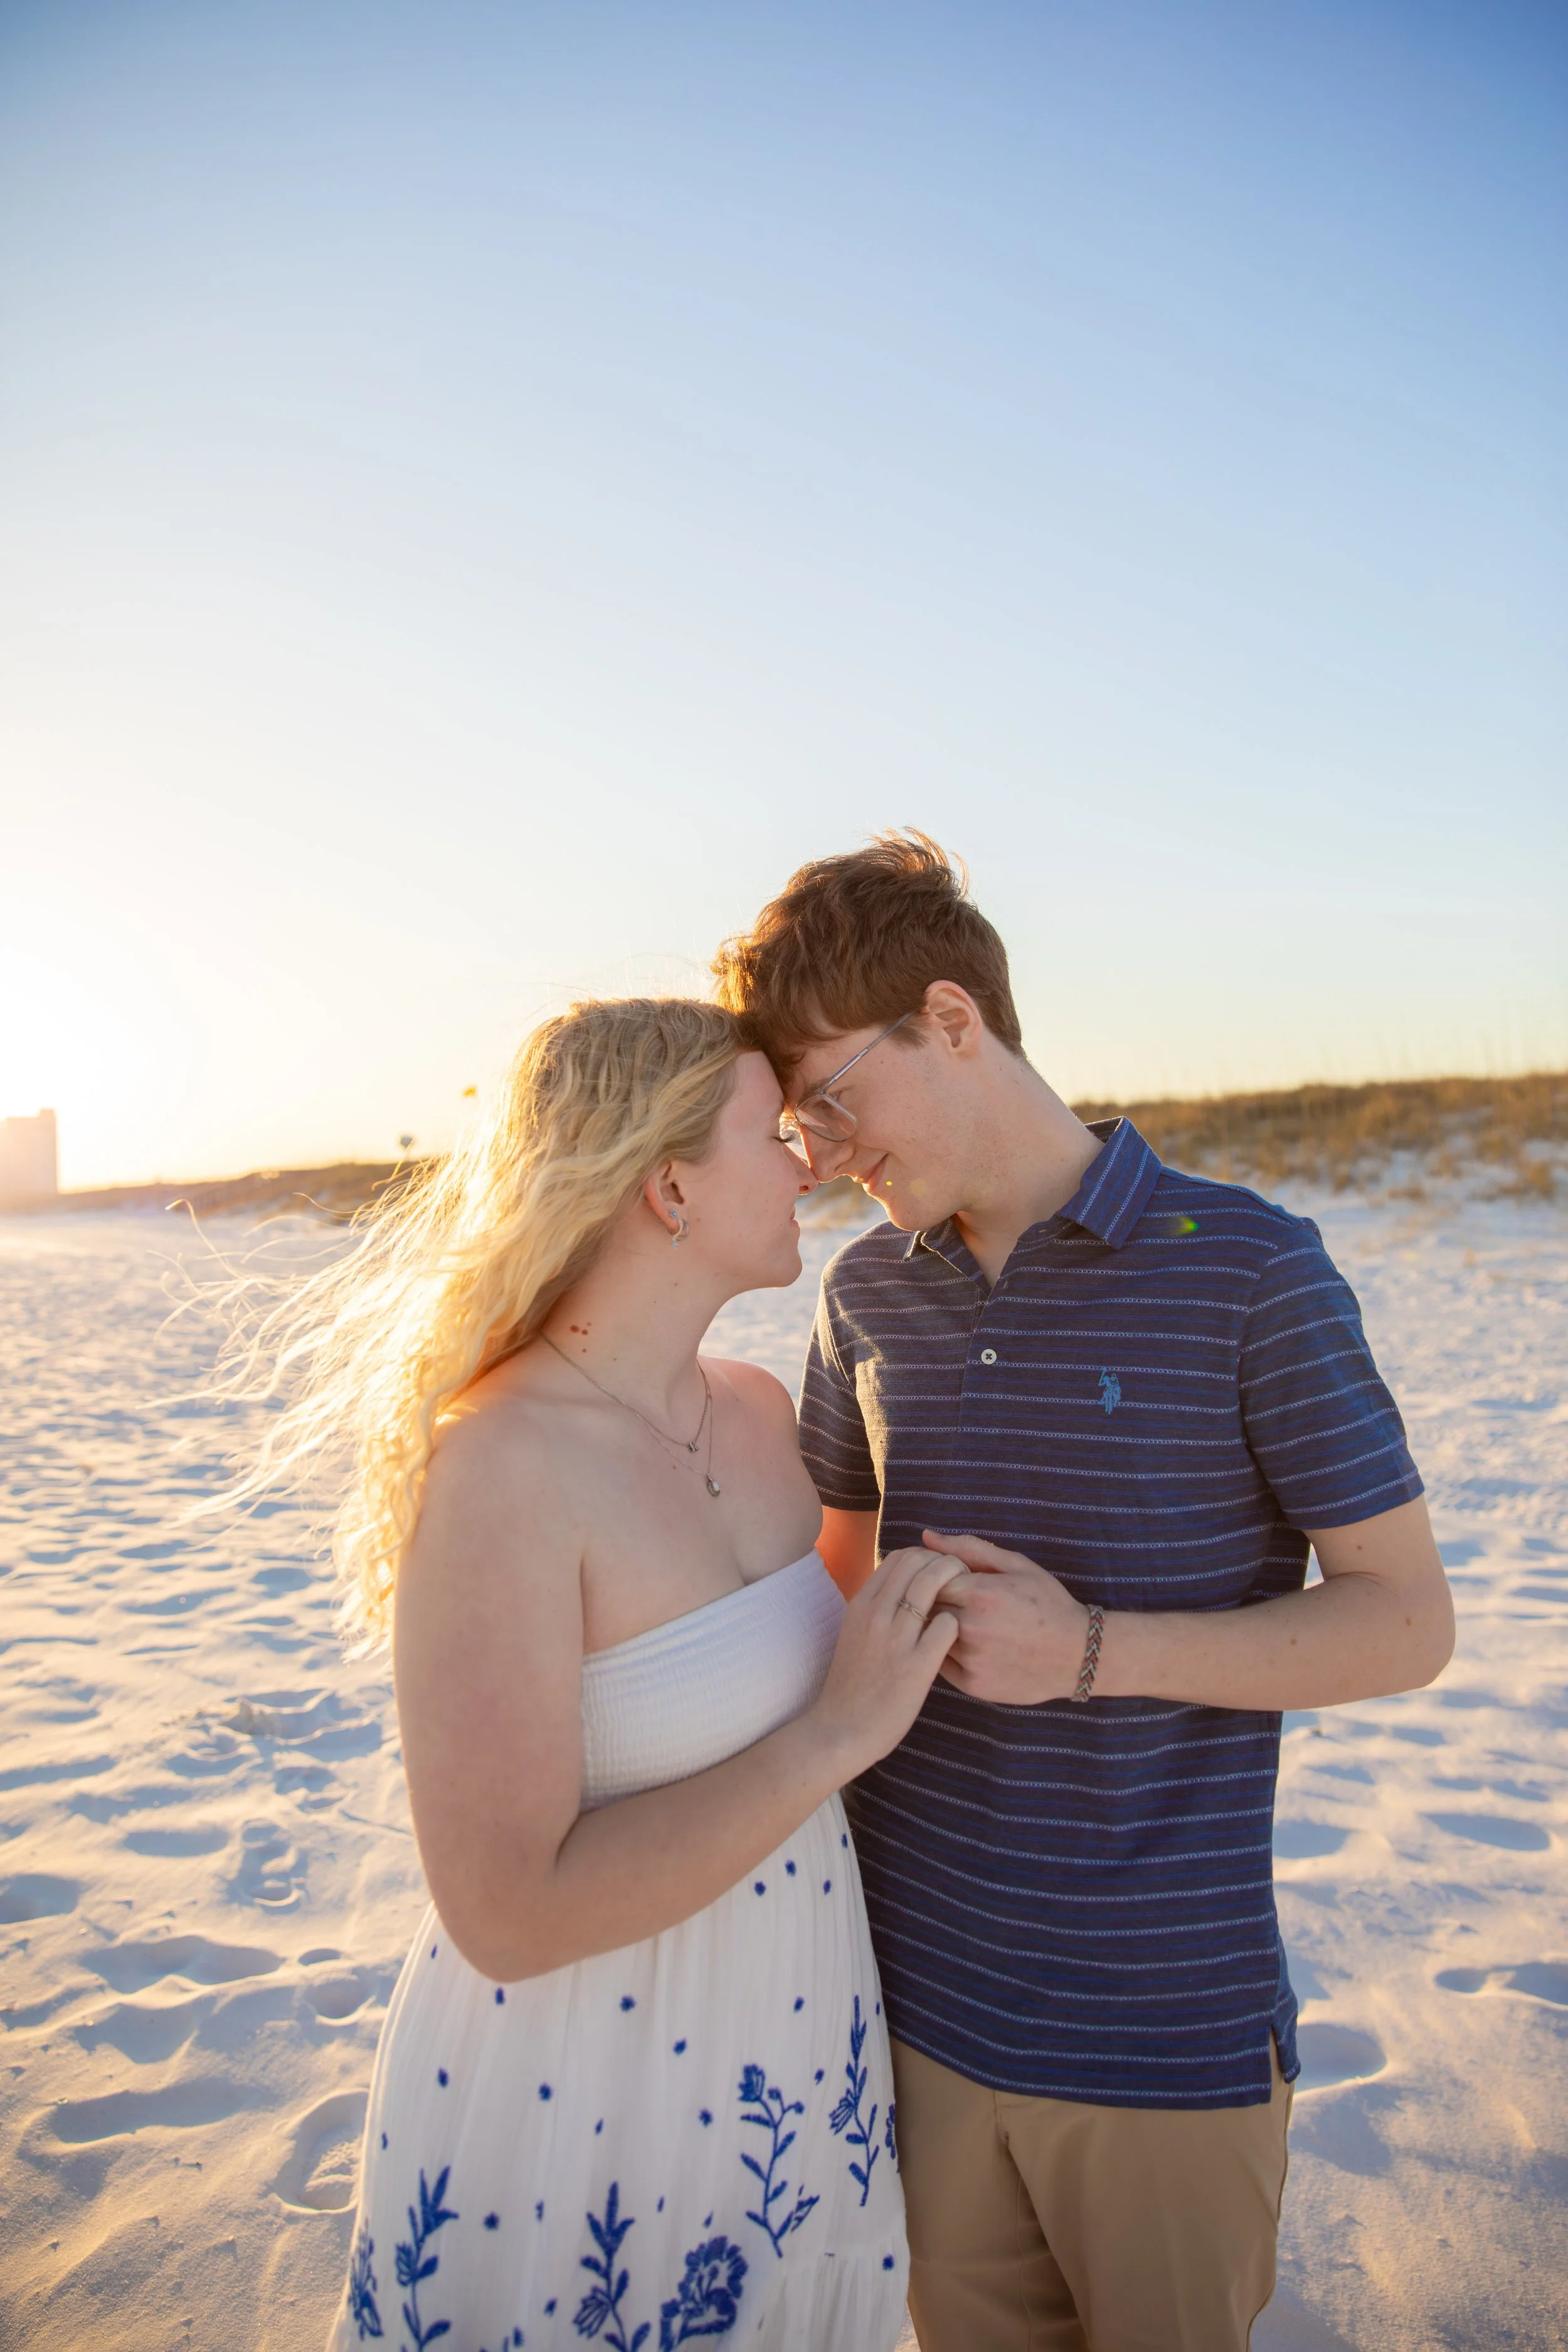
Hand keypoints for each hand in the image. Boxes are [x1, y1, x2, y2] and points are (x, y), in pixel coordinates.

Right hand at [811, 1547, 963, 1774]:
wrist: (842, 1729)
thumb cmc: (853, 1684)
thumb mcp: (854, 1634)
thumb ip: (874, 1607)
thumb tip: (899, 1584)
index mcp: (861, 1604)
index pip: (899, 1556)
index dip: (926, 1557)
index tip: (938, 1572)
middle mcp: (876, 1614)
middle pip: (918, 1561)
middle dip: (945, 1562)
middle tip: (961, 1579)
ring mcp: (896, 1639)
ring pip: (932, 1583)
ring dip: (955, 1583)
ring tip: (967, 1600)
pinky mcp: (917, 1665)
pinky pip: (947, 1625)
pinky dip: (956, 1624)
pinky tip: (955, 1637)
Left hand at [919, 1530, 1091, 1703]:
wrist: (1078, 1655)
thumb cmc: (1048, 1603)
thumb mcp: (1016, 1565)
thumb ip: (968, 1549)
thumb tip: (926, 1537)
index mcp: (980, 1594)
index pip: (929, 1578)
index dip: (936, 1575)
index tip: (954, 1578)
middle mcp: (971, 1629)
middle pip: (925, 1607)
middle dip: (935, 1600)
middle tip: (960, 1601)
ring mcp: (970, 1660)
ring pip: (930, 1636)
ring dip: (938, 1627)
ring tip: (968, 1622)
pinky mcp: (971, 1684)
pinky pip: (940, 1663)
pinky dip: (947, 1652)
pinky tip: (972, 1645)